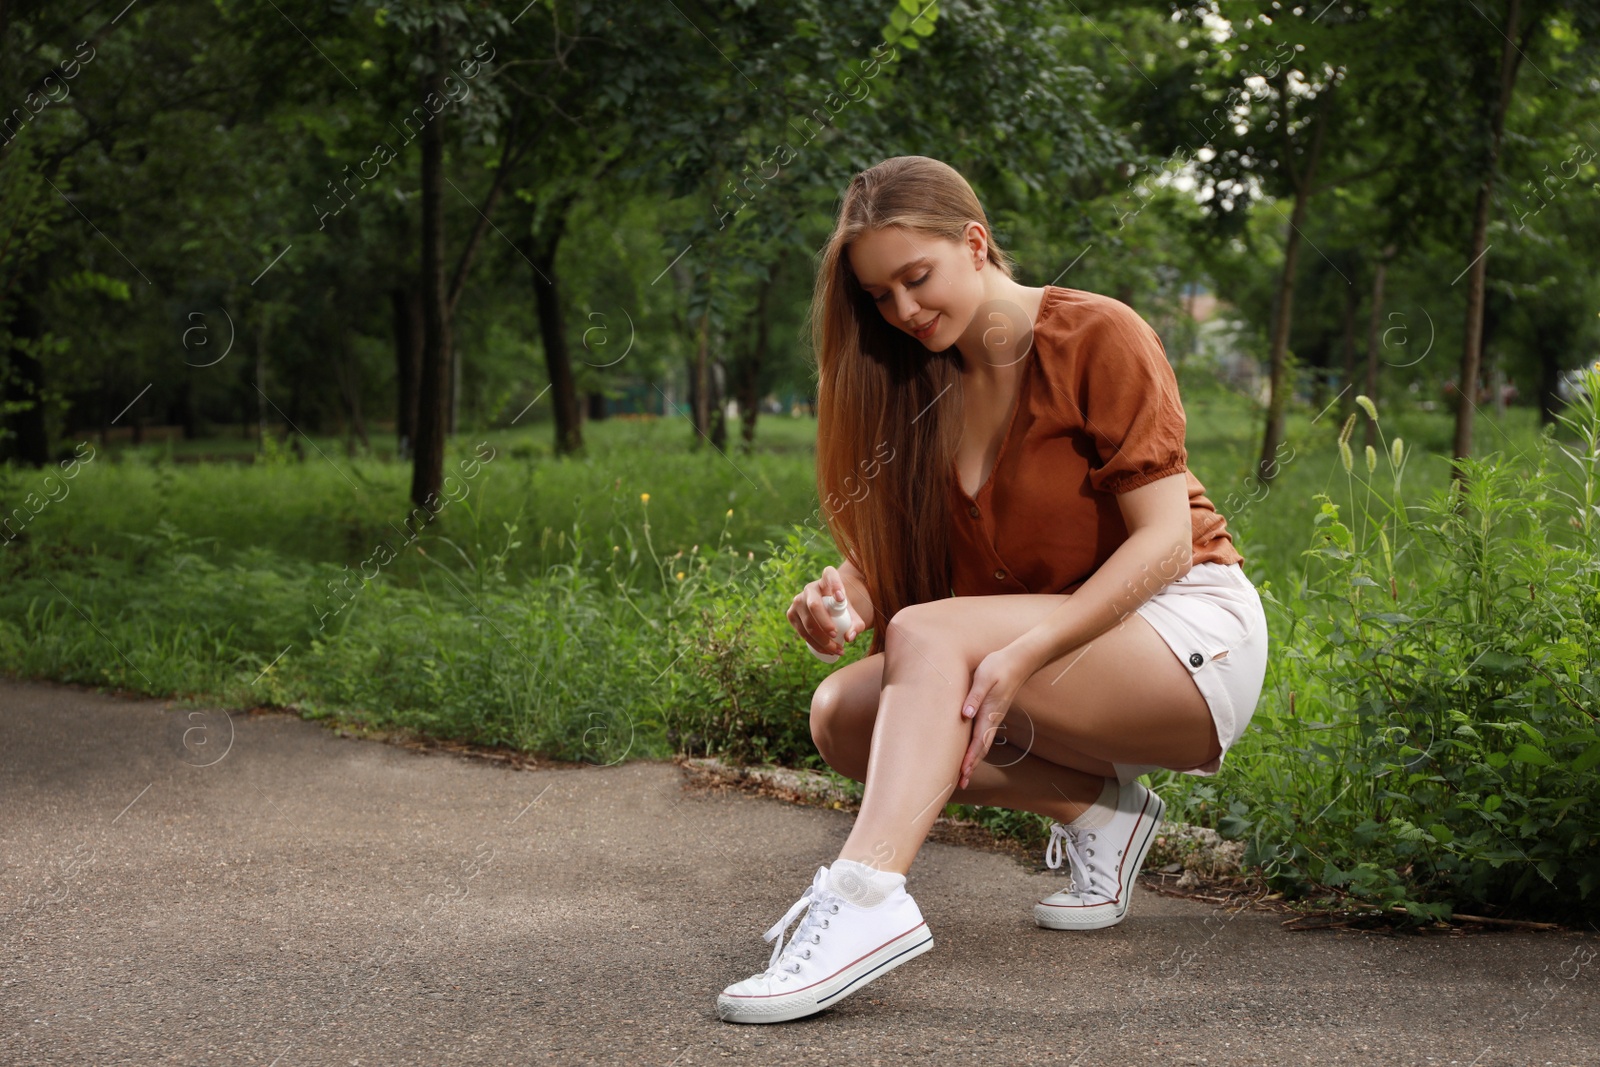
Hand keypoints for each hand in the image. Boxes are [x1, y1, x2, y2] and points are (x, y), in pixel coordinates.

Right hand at [787, 565, 865, 657]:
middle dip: (824, 623)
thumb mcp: (852, 613)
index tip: (841, 598)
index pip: (830, 575)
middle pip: (814, 605)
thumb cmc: (842, 608)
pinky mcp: (791, 614)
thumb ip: (856, 624)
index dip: (834, 585)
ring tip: (837, 650)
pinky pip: (802, 631)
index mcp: (827, 578)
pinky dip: (814, 644)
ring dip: (822, 640)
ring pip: (807, 623)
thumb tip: (849, 638)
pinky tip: (826, 651)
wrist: (827, 608)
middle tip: (836, 635)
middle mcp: (810, 588)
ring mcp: (798, 600)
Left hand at [957, 644, 1034, 788]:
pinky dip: (977, 747)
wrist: (1019, 660)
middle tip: (961, 783)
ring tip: (964, 774)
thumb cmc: (999, 666)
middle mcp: (992, 719)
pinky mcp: (993, 712)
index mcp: (989, 713)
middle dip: (971, 766)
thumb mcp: (984, 677)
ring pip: (983, 743)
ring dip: (974, 759)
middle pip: (981, 748)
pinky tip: (972, 751)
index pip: (978, 741)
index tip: (963, 773)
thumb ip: (975, 695)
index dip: (970, 758)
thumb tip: (966, 713)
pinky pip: (984, 735)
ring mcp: (994, 717)